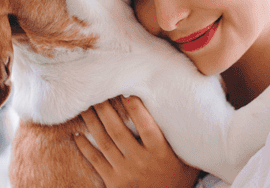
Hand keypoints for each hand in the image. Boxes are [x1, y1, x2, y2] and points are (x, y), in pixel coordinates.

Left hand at [74, 96, 200, 187]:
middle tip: (96, 92)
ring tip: (85, 107)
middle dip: (105, 109)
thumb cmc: (178, 181)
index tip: (126, 90)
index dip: (134, 106)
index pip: (145, 124)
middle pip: (117, 130)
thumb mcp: (188, 161)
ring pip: (104, 142)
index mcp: (160, 152)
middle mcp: (141, 161)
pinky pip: (96, 161)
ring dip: (92, 123)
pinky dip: (85, 147)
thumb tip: (193, 113)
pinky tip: (77, 134)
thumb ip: (185, 141)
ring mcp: (125, 172)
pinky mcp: (113, 182)